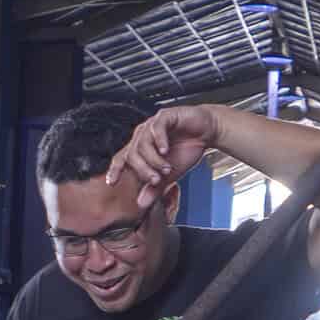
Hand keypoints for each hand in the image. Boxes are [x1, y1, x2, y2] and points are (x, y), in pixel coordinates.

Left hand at [106, 105, 221, 207]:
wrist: (207, 131)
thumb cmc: (186, 149)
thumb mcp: (169, 174)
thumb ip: (155, 187)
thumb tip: (142, 204)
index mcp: (140, 148)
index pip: (121, 159)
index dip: (115, 170)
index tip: (111, 183)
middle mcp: (143, 135)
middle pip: (132, 154)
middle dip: (143, 171)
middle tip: (156, 180)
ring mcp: (152, 125)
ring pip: (143, 143)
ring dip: (154, 160)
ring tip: (167, 168)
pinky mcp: (166, 116)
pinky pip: (156, 127)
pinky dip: (160, 140)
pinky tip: (165, 150)